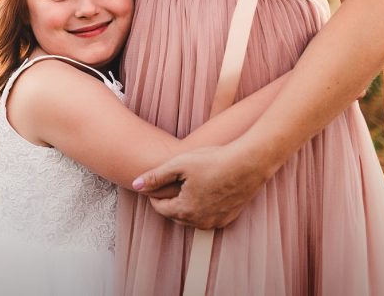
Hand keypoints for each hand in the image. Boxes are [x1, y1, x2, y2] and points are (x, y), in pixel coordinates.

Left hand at [131, 145, 266, 229]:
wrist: (248, 163)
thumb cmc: (213, 160)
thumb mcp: (180, 164)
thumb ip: (156, 176)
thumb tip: (134, 184)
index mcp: (184, 211)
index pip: (160, 208)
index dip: (154, 195)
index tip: (155, 184)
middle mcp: (199, 222)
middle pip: (176, 214)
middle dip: (171, 201)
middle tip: (171, 184)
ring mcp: (216, 222)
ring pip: (193, 217)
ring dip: (187, 205)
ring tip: (188, 186)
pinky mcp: (229, 218)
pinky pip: (209, 216)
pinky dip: (204, 207)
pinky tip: (206, 191)